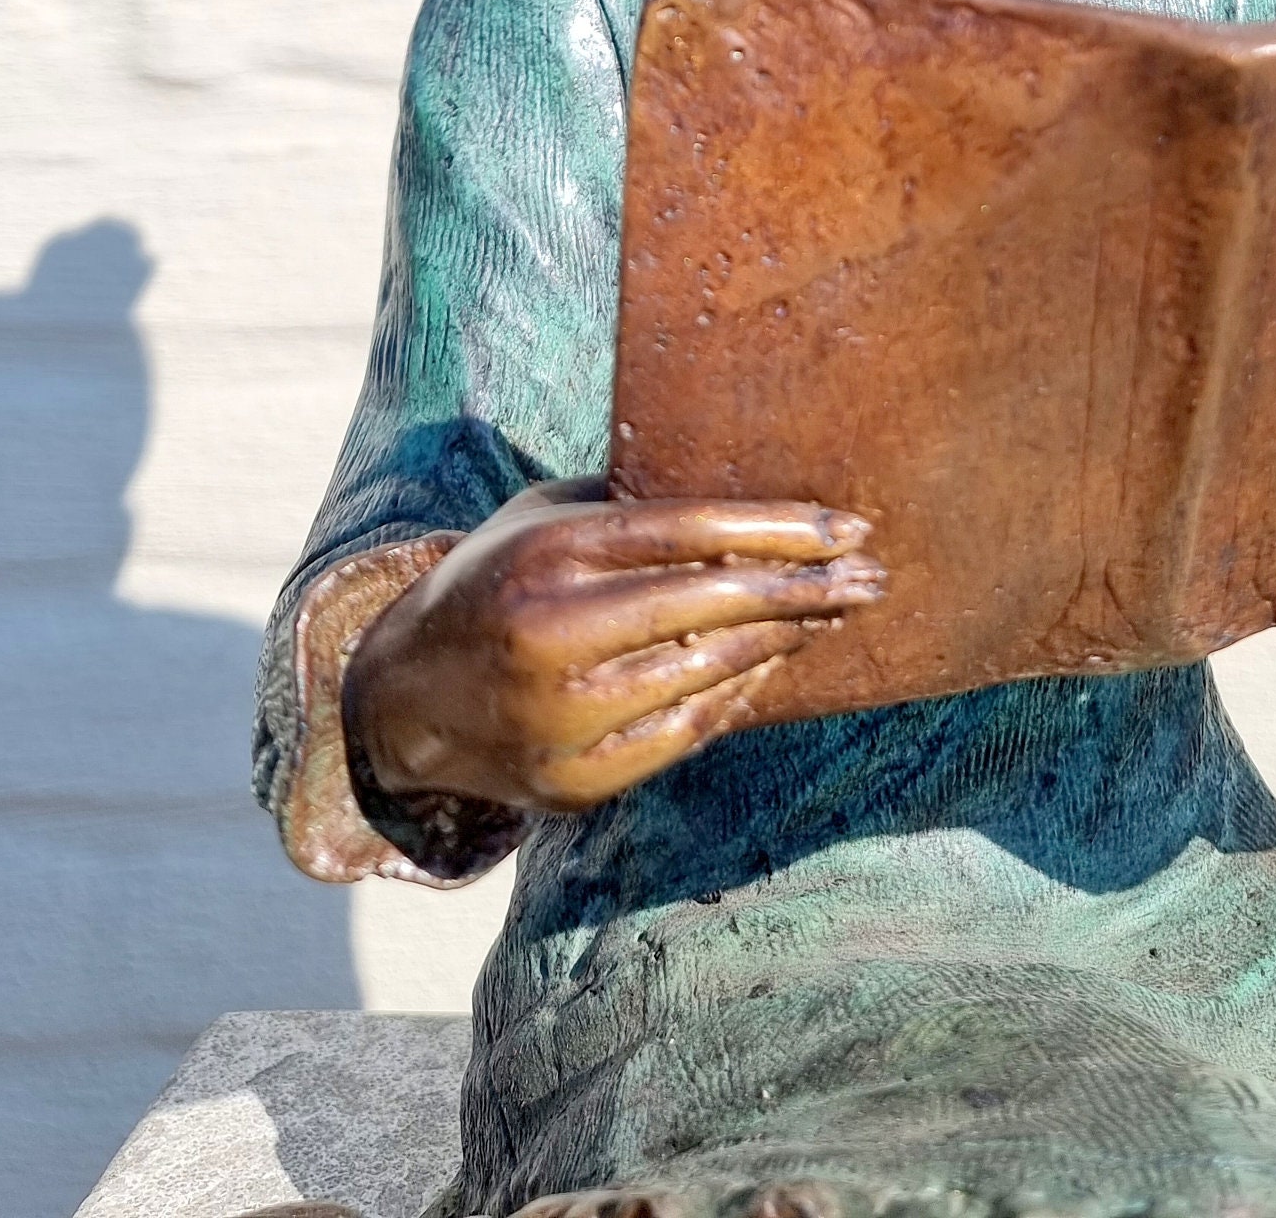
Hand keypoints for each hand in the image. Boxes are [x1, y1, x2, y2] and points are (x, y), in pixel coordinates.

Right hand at [344, 478, 883, 813]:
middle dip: (806, 588)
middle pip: (712, 602)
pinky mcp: (574, 782)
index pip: (690, 530)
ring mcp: (563, 717)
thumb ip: (626, 505)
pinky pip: (686, 734)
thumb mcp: (541, 518)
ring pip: (707, 671)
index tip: (849, 523)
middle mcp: (553, 633)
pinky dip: (739, 694)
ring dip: (783, 638)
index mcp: (548, 553)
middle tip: (873, 576)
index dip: (780, 527)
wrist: (402, 699)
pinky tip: (774, 662)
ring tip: (833, 612)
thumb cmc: (492, 581)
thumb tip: (744, 494)